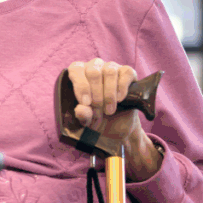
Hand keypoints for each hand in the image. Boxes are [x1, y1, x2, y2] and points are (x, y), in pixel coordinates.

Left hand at [67, 58, 162, 180]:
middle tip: (99, 111)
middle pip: (92, 68)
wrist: (116, 134)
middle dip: (95, 92)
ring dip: (109, 92)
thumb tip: (81, 111)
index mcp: (77, 77)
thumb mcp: (85, 125)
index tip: (84, 104)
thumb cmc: (95, 126)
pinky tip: (121, 100)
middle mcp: (93, 69)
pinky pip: (126, 71)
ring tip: (109, 111)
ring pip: (109, 69)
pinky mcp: (127, 75)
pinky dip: (123, 85)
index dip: (80, 85)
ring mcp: (110, 70)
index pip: (75, 70)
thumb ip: (82, 117)